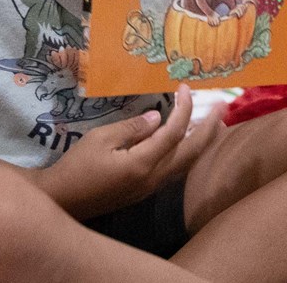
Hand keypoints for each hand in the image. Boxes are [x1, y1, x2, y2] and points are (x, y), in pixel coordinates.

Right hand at [34, 85, 221, 219]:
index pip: (174, 133)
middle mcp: (154, 178)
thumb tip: (158, 118)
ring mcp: (151, 187)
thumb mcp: (100, 139)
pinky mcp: (144, 189)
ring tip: (215, 124)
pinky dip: (187, 152)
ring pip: (186, 163)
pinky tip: (188, 143)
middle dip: (210, 128)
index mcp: (143, 163)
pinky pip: (175, 169)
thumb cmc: (77, 167)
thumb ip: (132, 128)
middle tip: (223, 106)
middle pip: (191, 152)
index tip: (187, 87)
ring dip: (203, 142)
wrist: (63, 199)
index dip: (185, 108)